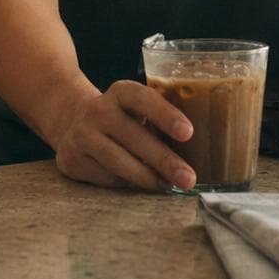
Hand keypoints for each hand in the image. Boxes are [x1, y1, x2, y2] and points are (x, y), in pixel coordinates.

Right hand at [54, 80, 195, 191]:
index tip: (188, 132)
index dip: (165, 114)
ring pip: (118, 162)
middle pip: (133, 136)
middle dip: (164, 160)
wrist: (71, 121)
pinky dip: (126, 184)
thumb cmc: (122, 119)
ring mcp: (82, 135)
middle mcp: (98, 110)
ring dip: (147, 178)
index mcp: (120, 92)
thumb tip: (206, 145)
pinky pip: (106, 177)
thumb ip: (162, 119)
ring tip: (168, 186)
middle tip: (189, 178)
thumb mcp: (138, 110)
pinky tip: (138, 185)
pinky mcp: (71, 159)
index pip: (142, 98)